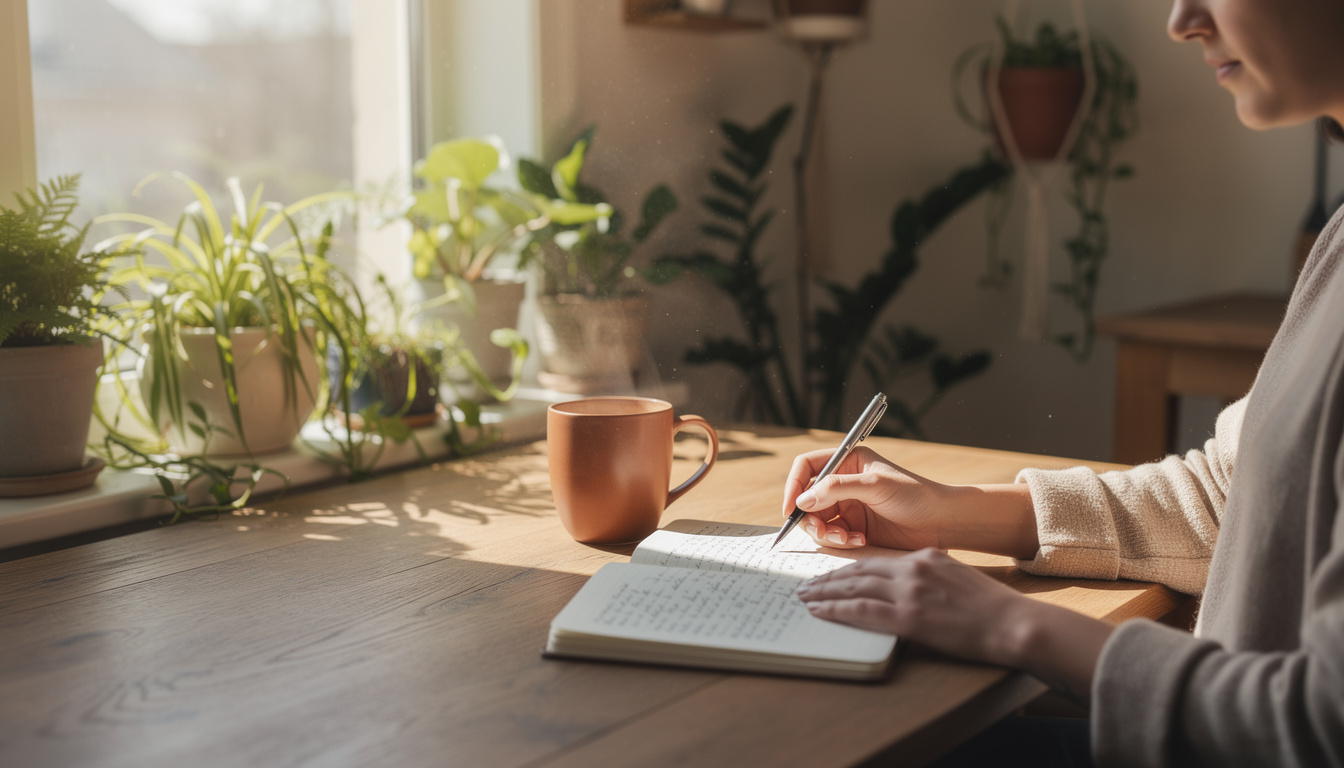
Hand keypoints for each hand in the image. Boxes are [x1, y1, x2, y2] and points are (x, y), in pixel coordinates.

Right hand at [781, 446, 1039, 557]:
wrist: (941, 522)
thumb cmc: (915, 495)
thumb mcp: (874, 485)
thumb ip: (836, 488)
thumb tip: (802, 500)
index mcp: (847, 461)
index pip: (806, 466)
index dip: (794, 485)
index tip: (792, 508)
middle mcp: (843, 482)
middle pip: (807, 498)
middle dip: (811, 517)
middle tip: (823, 532)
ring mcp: (848, 506)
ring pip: (817, 520)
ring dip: (826, 532)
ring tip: (847, 539)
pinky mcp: (854, 528)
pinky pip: (832, 536)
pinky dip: (839, 541)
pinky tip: (859, 541)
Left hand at [796, 550, 1028, 664]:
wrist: (1013, 623)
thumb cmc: (991, 608)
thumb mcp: (956, 579)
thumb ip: (928, 577)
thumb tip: (904, 588)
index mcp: (925, 557)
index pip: (875, 561)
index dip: (848, 569)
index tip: (830, 575)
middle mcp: (913, 568)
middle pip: (859, 571)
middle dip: (829, 579)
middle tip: (805, 585)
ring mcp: (910, 591)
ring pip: (854, 587)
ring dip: (824, 593)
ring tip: (804, 598)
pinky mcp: (909, 616)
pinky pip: (862, 609)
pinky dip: (836, 609)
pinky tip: (820, 611)